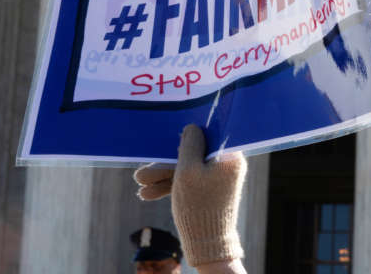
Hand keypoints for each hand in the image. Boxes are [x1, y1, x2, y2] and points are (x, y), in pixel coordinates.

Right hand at [133, 125, 245, 267]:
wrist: (207, 243)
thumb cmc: (199, 204)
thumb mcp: (188, 170)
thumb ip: (189, 145)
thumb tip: (192, 127)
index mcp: (230, 156)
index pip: (207, 135)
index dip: (186, 135)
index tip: (169, 138)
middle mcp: (228, 165)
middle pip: (194, 155)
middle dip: (165, 165)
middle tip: (141, 175)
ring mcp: (219, 179)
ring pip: (189, 170)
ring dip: (164, 177)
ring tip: (140, 187)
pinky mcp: (211, 191)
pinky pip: (191, 182)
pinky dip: (173, 186)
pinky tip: (148, 195)